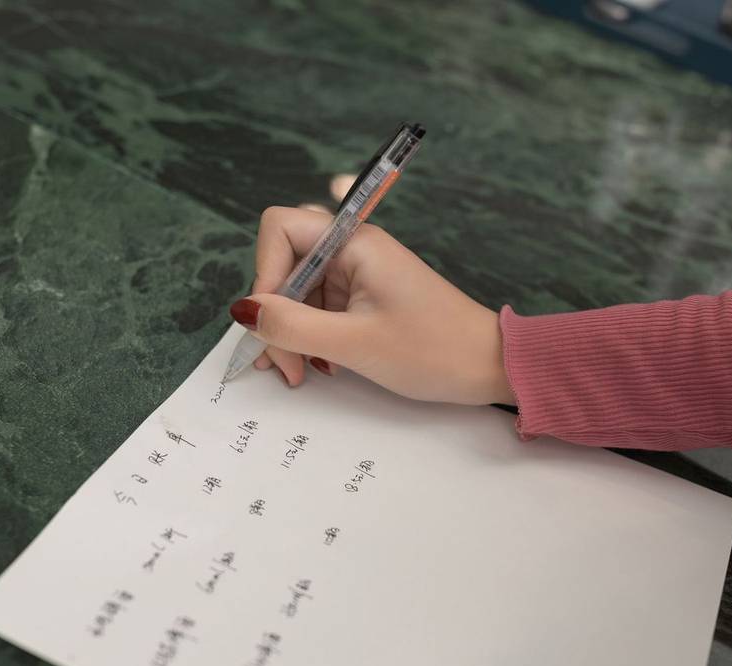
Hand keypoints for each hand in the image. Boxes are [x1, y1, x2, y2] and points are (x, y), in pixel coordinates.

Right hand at [228, 206, 514, 405]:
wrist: (488, 366)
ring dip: (291, 330)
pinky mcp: (366, 297)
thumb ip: (293, 326)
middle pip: (286, 262)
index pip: (281, 227)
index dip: (265, 271)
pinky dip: (311, 335)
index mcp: (355, 242)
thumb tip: (243, 311)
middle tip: (281, 362)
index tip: (270, 319)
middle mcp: (354, 249)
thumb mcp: (354, 344)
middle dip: (275, 311)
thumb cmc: (434, 350)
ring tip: (301, 372)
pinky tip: (320, 366)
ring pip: (300, 289)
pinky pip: (321, 306)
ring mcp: (360, 273)